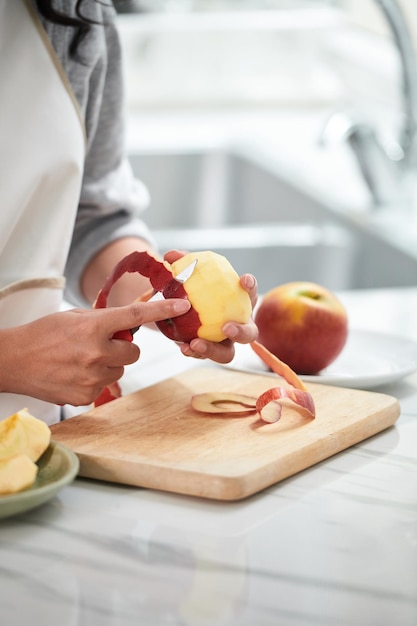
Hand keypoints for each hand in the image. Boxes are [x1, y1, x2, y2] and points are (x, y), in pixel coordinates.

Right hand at [0, 298, 189, 405]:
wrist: (13, 361)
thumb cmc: (43, 334)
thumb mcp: (75, 317)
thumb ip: (105, 319)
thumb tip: (132, 320)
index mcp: (93, 327)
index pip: (136, 316)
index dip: (162, 311)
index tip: (182, 307)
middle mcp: (96, 353)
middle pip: (134, 352)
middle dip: (124, 348)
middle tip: (103, 344)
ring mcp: (91, 378)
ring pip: (119, 371)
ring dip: (109, 364)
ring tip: (82, 359)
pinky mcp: (85, 396)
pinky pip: (104, 386)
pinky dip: (95, 379)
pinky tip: (74, 373)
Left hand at [179, 272, 258, 363]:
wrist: (176, 310)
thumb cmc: (191, 289)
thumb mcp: (187, 276)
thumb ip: (183, 264)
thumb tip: (172, 255)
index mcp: (238, 303)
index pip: (250, 294)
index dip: (251, 287)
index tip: (244, 279)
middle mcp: (236, 326)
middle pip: (249, 333)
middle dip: (241, 332)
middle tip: (226, 327)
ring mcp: (222, 343)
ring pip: (226, 354)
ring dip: (213, 350)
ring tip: (196, 343)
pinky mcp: (206, 352)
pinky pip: (203, 355)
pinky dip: (193, 352)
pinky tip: (183, 347)